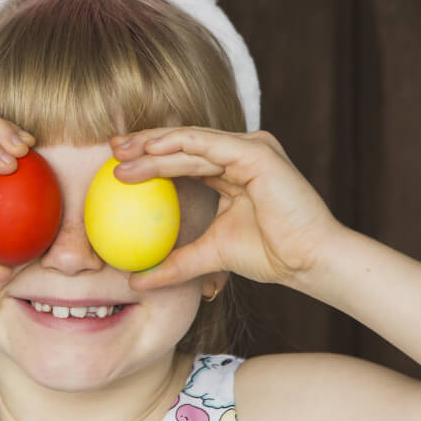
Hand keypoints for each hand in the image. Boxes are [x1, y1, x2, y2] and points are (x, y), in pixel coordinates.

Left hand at [109, 126, 344, 289]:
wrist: (309, 262)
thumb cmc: (271, 255)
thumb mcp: (211, 255)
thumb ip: (176, 262)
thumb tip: (136, 278)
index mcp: (231, 170)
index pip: (183, 159)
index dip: (148, 159)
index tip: (115, 168)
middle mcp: (240, 153)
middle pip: (183, 145)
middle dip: (144, 145)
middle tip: (111, 149)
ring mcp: (249, 148)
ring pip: (191, 142)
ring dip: (153, 145)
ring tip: (122, 152)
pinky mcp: (256, 151)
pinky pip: (208, 143)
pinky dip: (178, 143)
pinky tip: (151, 148)